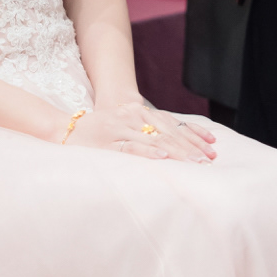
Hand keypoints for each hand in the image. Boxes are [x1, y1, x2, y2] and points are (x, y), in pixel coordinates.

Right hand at [65, 100, 216, 161]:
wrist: (64, 128)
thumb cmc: (99, 131)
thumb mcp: (125, 127)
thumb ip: (147, 134)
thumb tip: (173, 149)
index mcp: (139, 113)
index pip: (173, 124)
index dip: (193, 136)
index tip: (212, 148)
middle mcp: (133, 118)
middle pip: (168, 133)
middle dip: (191, 148)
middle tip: (209, 162)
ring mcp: (120, 129)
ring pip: (154, 140)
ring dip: (177, 153)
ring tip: (194, 163)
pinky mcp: (108, 143)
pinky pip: (131, 147)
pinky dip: (147, 152)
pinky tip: (162, 158)